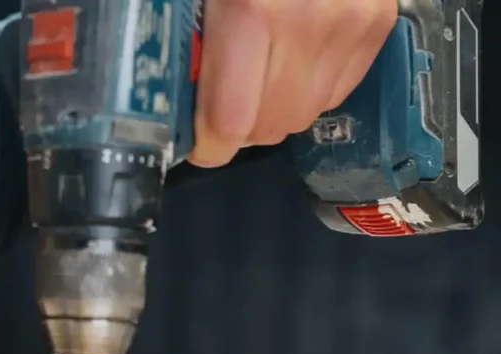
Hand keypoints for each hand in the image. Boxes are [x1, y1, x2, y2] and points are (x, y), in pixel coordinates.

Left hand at [188, 0, 397, 166]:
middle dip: (240, 128)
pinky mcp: (378, 23)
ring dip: (275, 110)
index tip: (197, 141)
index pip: (230, 121)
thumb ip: (190, 41)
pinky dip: (309, 89)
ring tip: (258, 77)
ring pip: (304, 116)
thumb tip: (172, 95)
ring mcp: (350, 24)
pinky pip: (337, 93)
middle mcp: (307, 23)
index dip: (208, 143)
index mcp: (252, 13)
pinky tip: (290, 61)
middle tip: (223, 106)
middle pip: (269, 127)